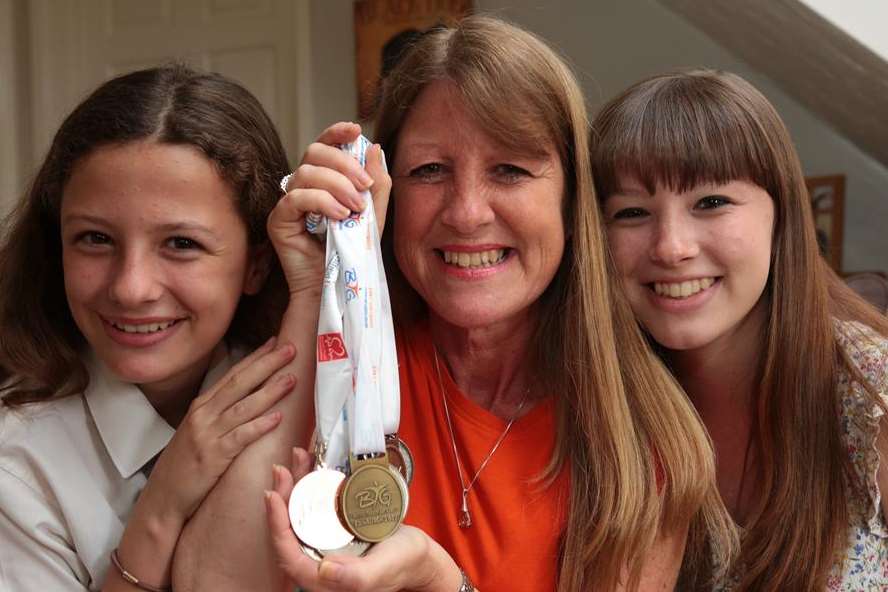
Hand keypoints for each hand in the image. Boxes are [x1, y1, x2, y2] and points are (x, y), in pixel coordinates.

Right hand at [137, 337, 296, 528]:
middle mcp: (203, 414)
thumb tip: (247, 397)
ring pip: (244, 406)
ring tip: (291, 379)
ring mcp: (207, 434)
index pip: (233, 375)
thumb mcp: (199, 431)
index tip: (275, 342)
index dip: (255, 357)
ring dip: (270, 391)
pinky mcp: (213, 456)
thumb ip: (220, 413)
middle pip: (240, 383)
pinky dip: (260, 425)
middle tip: (290, 349)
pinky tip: (278, 417)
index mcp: (201, 406)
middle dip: (267, 364)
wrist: (163, 497)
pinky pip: (241, 437)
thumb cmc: (184, 465)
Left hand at [265, 455, 462, 591]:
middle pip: (290, 528)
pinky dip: (312, 483)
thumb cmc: (402, 565)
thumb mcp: (382, 570)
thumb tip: (323, 570)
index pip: (287, 553)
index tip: (274, 495)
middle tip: (283, 468)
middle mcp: (318, 560)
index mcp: (321, 579)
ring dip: (296, 484)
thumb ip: (354, 577)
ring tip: (297, 458)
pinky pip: (317, 505)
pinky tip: (313, 464)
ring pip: (301, 513)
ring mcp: (326, 542)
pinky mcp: (336, 527)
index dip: (276, 525)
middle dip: (283, 496)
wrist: (420, 556)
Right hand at [268, 122, 391, 296]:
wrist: (336, 286)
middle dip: (343, 164)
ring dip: (336, 186)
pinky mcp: (278, 221)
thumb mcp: (373, 215)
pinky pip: (296, 197)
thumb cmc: (352, 252)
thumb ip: (377, 184)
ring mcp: (288, 202)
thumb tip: (374, 147)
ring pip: (306, 172)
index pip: (324, 146)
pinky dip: (320, 201)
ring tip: (354, 209)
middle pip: (314, 152)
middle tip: (364, 187)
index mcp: (323, 181)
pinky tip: (338, 216)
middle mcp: (302, 187)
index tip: (355, 129)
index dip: (336, 133)